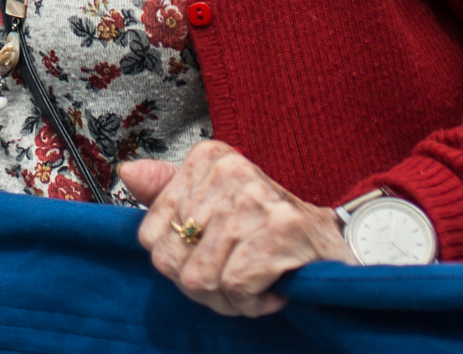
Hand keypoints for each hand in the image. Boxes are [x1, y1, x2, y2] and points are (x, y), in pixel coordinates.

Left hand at [121, 141, 350, 317]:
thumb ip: (169, 190)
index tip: (209, 260)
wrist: (333, 245)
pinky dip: (253, 303)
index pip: (151, 235)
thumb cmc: (267, 228)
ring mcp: (255, 198)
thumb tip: (129, 172)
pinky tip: (272, 288)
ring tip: (255, 284)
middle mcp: (230, 171)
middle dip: (202, 287)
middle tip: (233, 280)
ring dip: (229, 300)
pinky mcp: (281, 229)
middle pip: (173, 262)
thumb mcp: (216, 202)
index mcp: (208, 160)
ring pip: (201, 279)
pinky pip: (236, 288)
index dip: (178, 264)